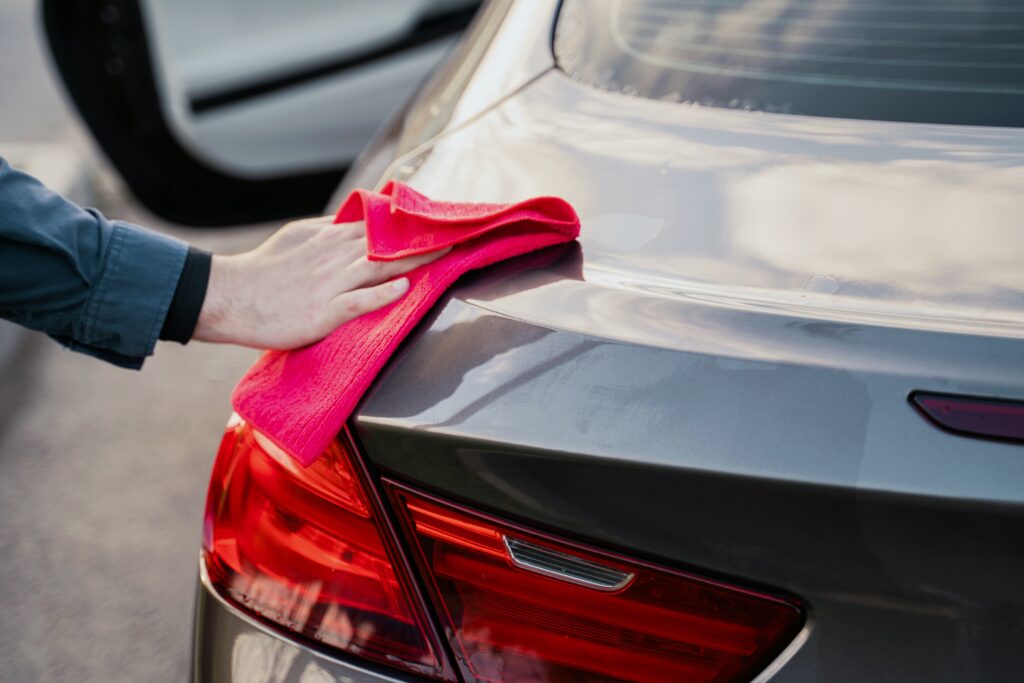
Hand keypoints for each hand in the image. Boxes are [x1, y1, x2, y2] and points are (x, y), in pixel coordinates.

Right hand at [193, 215, 446, 349]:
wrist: (230, 296)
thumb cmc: (264, 270)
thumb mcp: (296, 236)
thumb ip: (328, 229)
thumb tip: (356, 218)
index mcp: (330, 239)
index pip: (380, 226)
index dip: (413, 223)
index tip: (443, 219)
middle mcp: (335, 257)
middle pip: (388, 243)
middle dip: (425, 236)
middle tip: (460, 230)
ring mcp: (331, 284)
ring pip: (379, 267)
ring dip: (414, 259)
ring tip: (445, 251)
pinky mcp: (324, 312)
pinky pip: (357, 301)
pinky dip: (380, 294)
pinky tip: (402, 287)